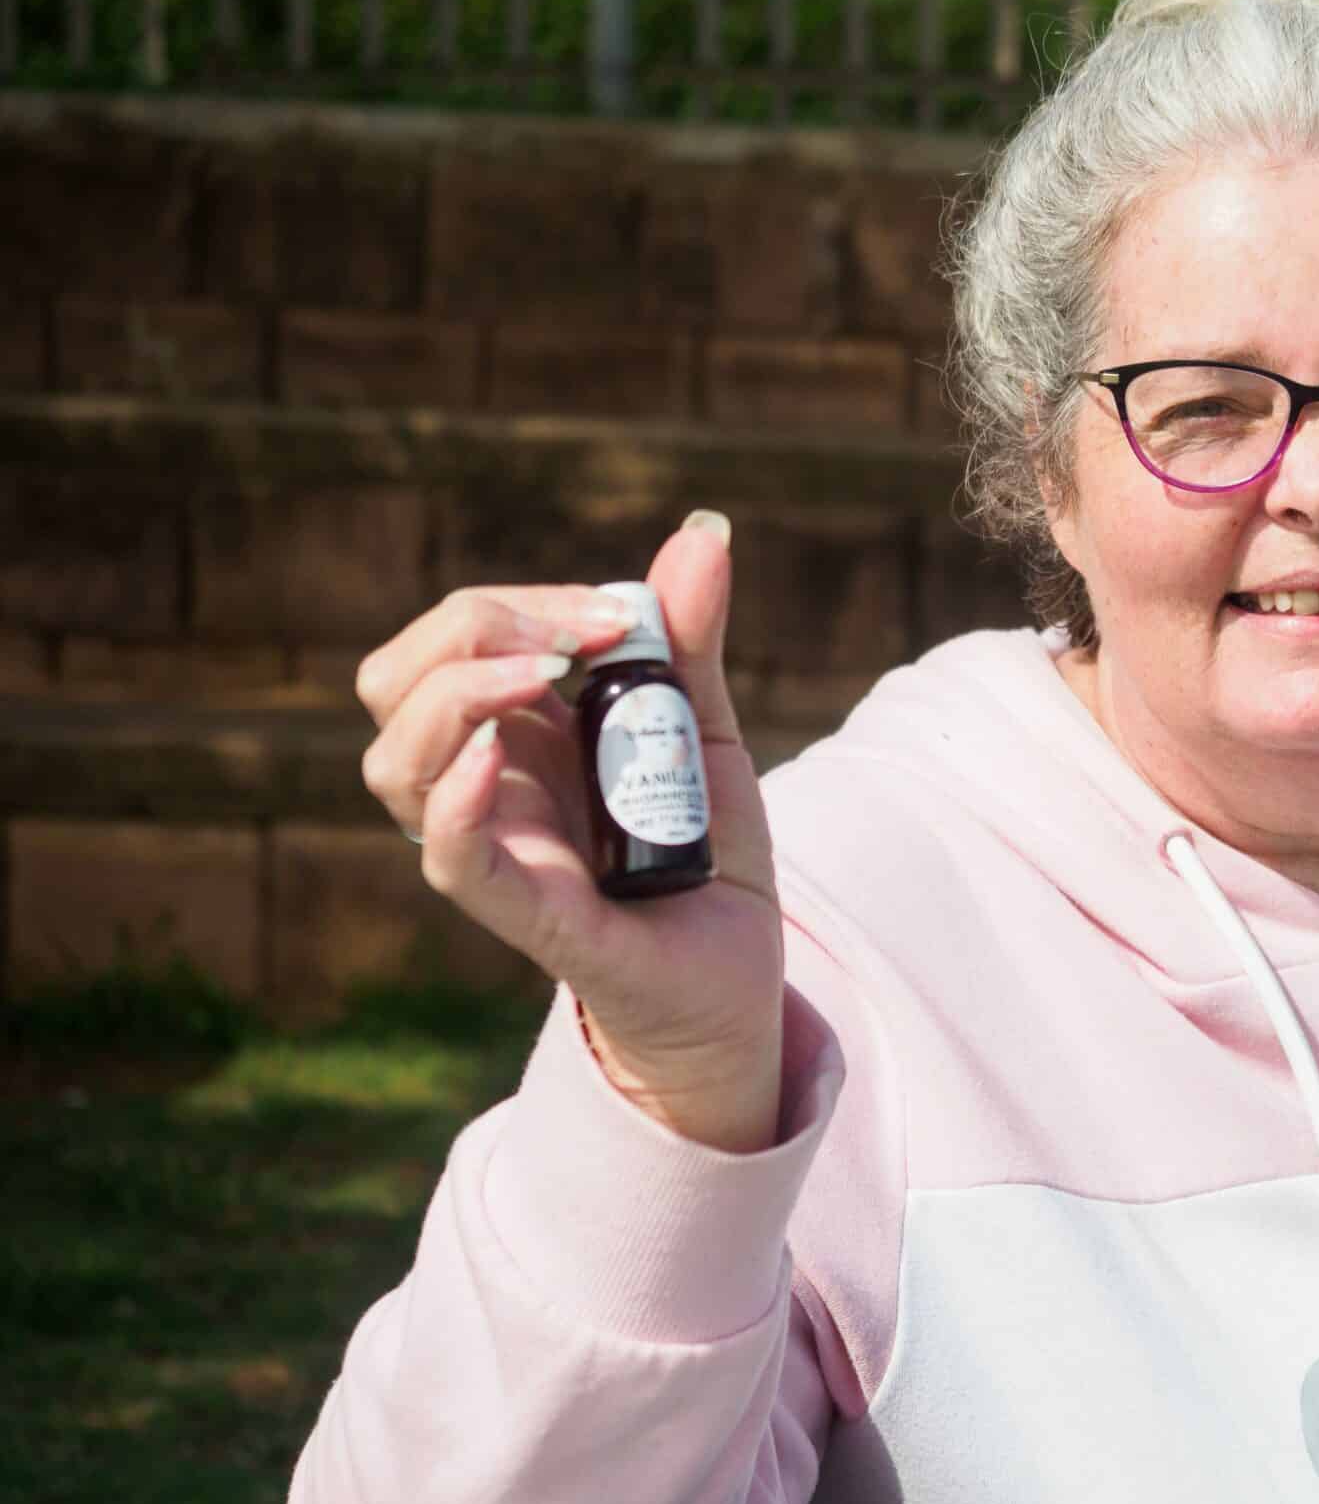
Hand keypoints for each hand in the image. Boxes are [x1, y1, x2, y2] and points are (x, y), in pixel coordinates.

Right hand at [354, 511, 784, 1151]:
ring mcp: (495, 845)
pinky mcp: (523, 912)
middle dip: (474, 626)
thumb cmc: (706, 857)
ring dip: (455, 696)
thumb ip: (691, 642)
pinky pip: (449, 858)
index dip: (523, 600)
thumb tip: (703, 529)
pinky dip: (453, 802)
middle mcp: (484, 782)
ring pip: (393, 763)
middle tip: (583, 638)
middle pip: (396, 680)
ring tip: (542, 677)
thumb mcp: (705, 733)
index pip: (461, 633)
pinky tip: (489, 759)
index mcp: (514, 730)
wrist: (740, 974)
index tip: (622, 612)